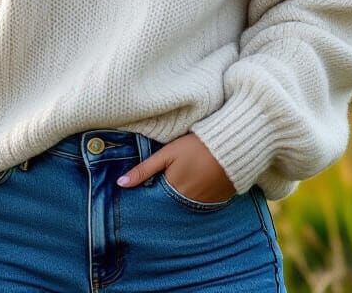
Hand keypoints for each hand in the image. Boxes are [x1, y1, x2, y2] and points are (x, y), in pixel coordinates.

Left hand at [116, 133, 236, 202]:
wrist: (230, 145)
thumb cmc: (195, 146)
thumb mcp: (167, 153)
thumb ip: (144, 169)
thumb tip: (120, 183)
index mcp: (173, 191)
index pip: (156, 201)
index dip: (151, 193)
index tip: (148, 187)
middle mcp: (188, 204)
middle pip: (171, 204)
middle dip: (166, 196)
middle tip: (170, 179)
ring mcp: (205, 204)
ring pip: (186, 205)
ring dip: (182, 197)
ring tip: (186, 179)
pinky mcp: (218, 201)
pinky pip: (203, 204)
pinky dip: (198, 196)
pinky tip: (199, 182)